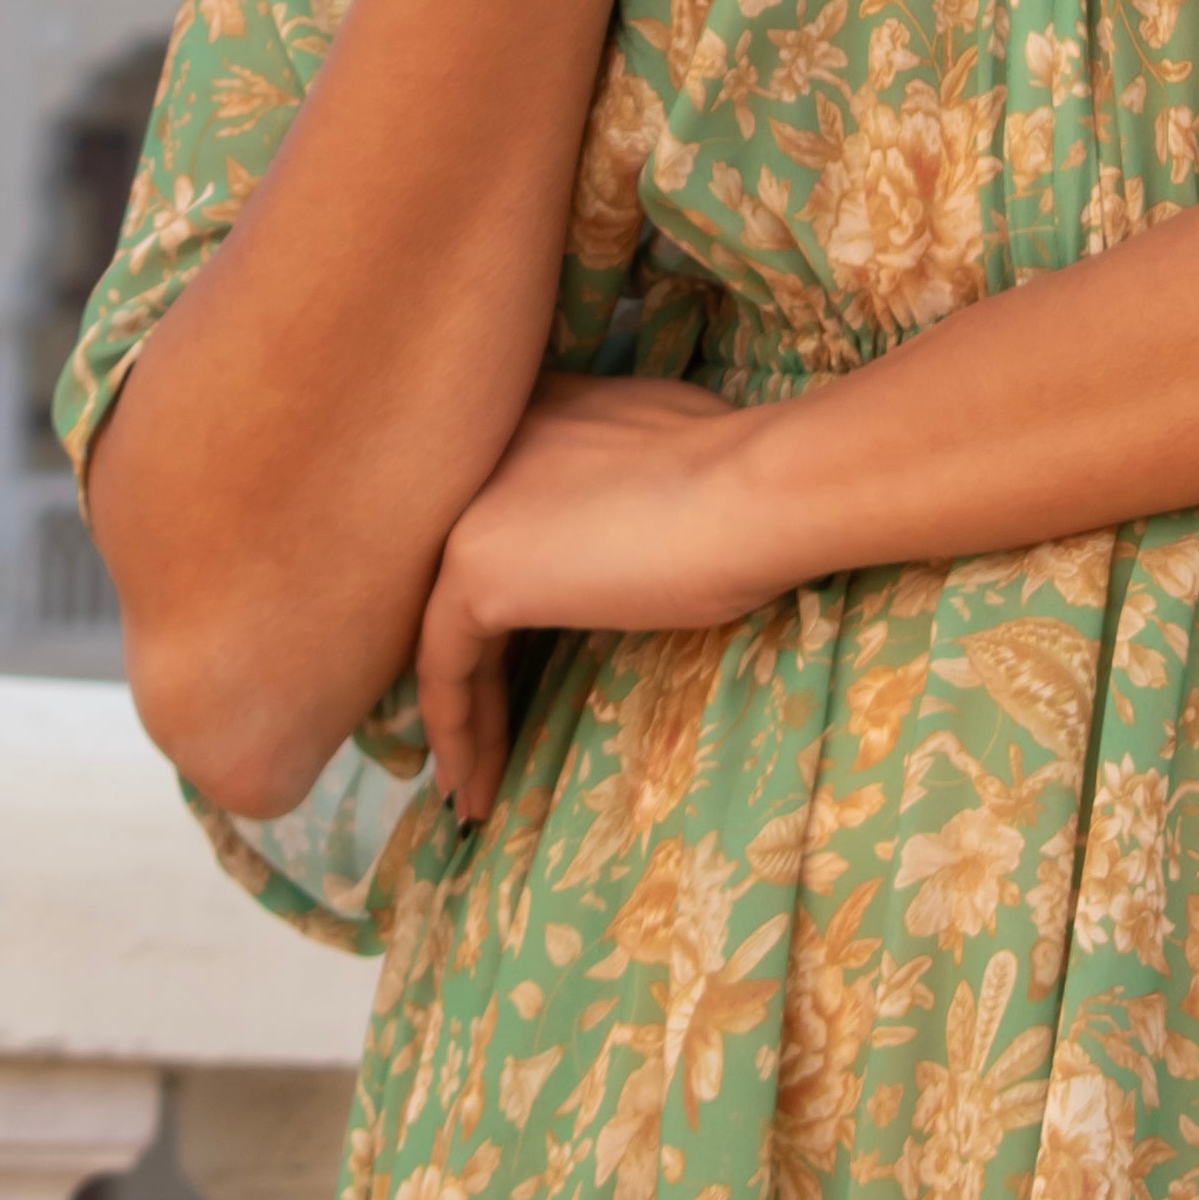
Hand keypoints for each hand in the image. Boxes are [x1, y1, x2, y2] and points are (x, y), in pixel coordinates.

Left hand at [412, 370, 784, 822]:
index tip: (512, 660)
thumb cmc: (743, 475)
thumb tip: (631, 509)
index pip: (488, 517)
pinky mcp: (474, 570)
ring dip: (460, 719)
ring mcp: (467, 508)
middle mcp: (478, 450)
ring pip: (442, 631)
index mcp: (525, 408)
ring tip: (473, 790)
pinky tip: (472, 789)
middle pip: (452, 579)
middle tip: (478, 736)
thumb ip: (612, 474)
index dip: (497, 598)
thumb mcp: (661, 450)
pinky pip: (445, 671)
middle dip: (464, 665)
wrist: (756, 490)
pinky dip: (457, 734)